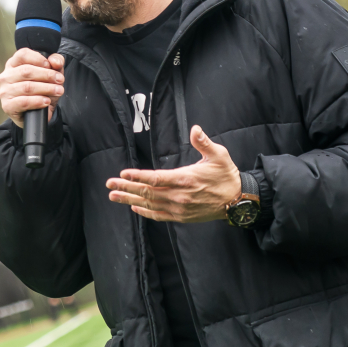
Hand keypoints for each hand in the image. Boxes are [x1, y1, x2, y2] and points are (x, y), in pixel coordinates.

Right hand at [0, 48, 64, 126]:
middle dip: (47, 75)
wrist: (37, 114)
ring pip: (27, 87)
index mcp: (13, 64)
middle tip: (60, 80)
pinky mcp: (7, 106)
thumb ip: (56, 62)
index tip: (50, 66)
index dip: (38, 59)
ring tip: (58, 91)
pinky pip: (23, 102)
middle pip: (26, 71)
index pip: (23, 55)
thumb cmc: (42, 89)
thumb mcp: (52, 74)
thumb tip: (55, 62)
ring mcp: (5, 92)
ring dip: (46, 88)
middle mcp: (6, 77)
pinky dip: (37, 101)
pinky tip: (47, 101)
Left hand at [106, 126, 240, 222]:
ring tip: (113, 197)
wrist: (238, 201)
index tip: (123, 174)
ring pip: (150, 204)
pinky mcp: (182, 217)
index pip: (156, 178)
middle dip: (126, 188)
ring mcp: (179, 208)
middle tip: (109, 184)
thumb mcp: (219, 155)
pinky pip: (159, 215)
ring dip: (130, 200)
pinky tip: (134, 208)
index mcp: (186, 179)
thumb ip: (204, 142)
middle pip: (147, 192)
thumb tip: (195, 129)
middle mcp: (180, 196)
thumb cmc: (227, 175)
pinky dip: (145, 212)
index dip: (138, 177)